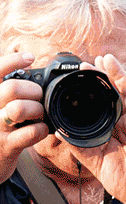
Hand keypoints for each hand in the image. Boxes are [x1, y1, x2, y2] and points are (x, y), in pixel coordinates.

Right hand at [0, 52, 48, 182]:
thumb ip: (8, 91)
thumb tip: (28, 69)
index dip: (12, 61)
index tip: (29, 57)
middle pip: (11, 88)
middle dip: (33, 90)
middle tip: (39, 97)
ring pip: (19, 108)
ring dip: (37, 109)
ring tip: (39, 115)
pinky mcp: (6, 146)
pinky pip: (31, 132)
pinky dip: (42, 129)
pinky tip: (41, 129)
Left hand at [67, 54, 125, 203]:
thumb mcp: (94, 161)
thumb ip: (79, 144)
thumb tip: (58, 130)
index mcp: (116, 127)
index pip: (106, 100)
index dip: (96, 85)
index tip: (82, 70)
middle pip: (120, 93)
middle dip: (108, 74)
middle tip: (95, 58)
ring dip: (123, 77)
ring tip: (110, 61)